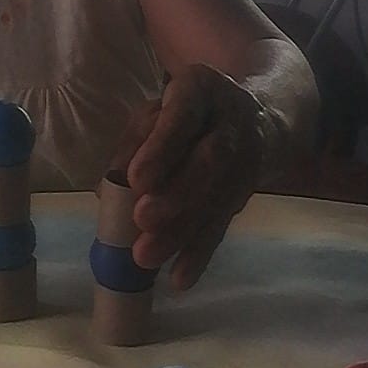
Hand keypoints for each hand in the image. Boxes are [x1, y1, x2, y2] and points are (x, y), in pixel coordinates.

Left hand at [115, 65, 268, 290]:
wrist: (256, 117)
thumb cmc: (187, 114)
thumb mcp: (157, 111)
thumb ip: (135, 142)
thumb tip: (111, 184)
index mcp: (201, 90)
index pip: (184, 115)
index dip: (163, 147)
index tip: (137, 178)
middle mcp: (231, 123)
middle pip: (211, 160)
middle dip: (178, 193)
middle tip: (143, 219)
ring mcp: (246, 160)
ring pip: (219, 198)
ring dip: (184, 232)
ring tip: (148, 257)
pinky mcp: (246, 194)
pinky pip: (224, 225)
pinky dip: (200, 253)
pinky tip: (180, 277)